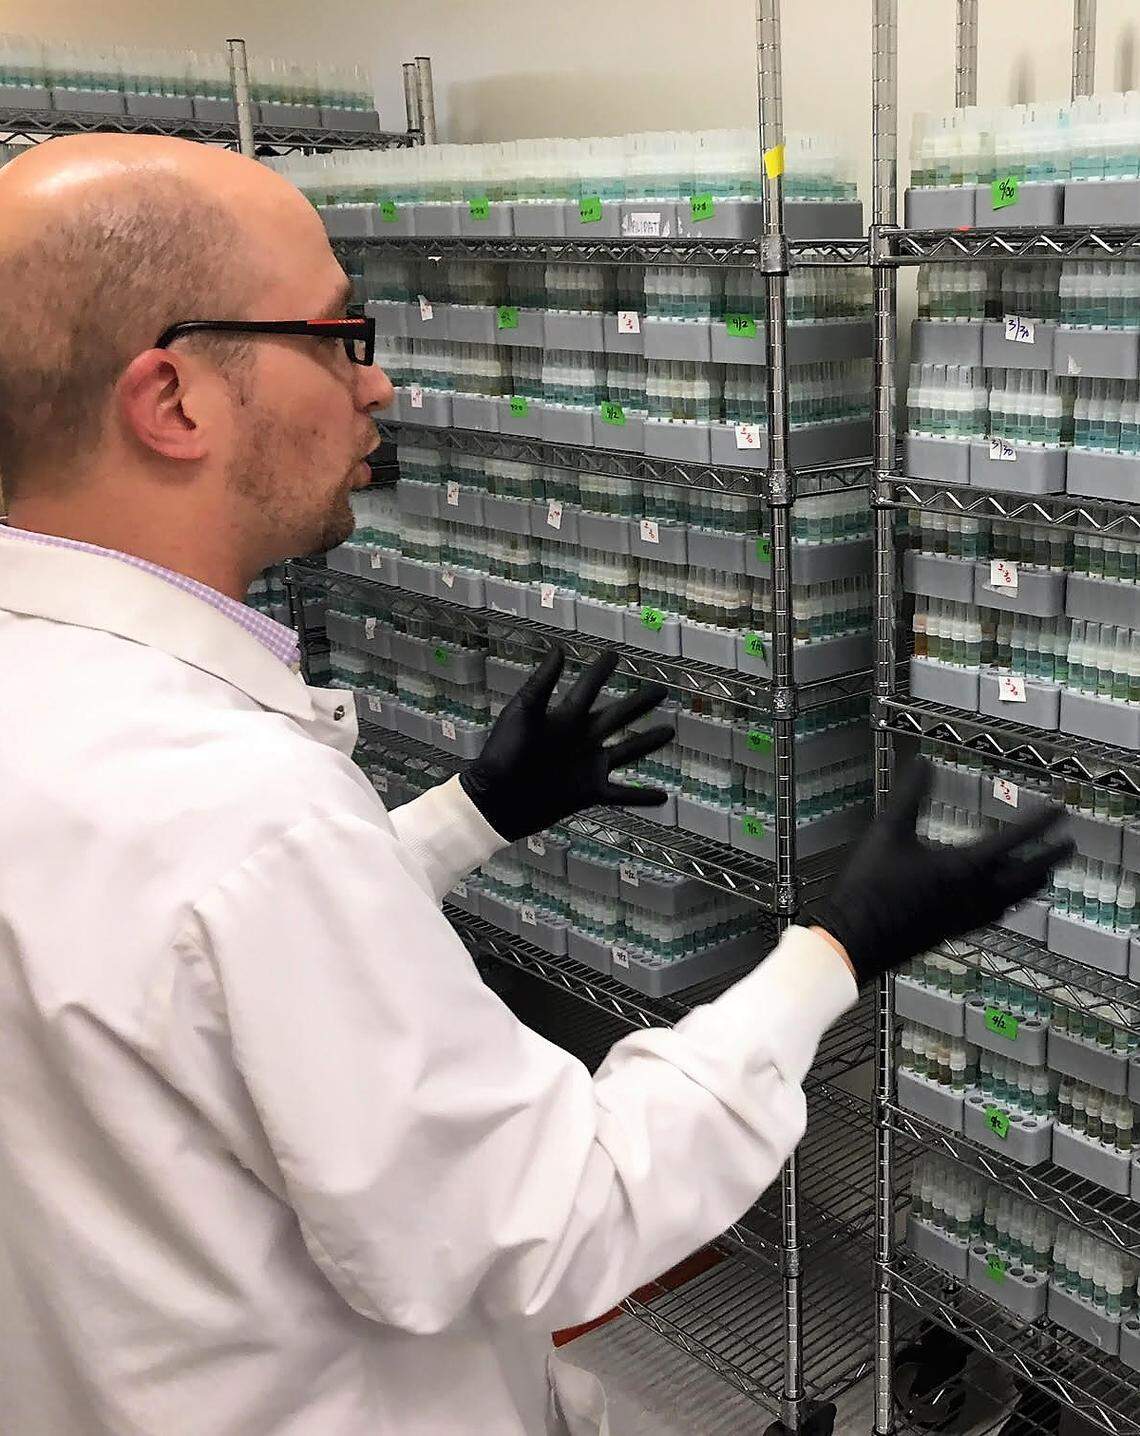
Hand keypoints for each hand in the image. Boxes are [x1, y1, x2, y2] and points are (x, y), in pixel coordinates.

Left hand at [459, 645, 673, 842]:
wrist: (497, 798)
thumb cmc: (505, 752)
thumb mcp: (523, 713)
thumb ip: (542, 683)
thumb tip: (559, 649)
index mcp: (566, 718)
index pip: (589, 689)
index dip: (601, 671)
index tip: (615, 654)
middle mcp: (582, 739)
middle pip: (618, 717)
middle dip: (639, 703)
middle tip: (661, 690)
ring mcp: (588, 766)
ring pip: (627, 751)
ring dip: (648, 743)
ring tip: (670, 731)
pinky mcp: (590, 792)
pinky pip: (622, 794)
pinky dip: (642, 797)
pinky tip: (664, 798)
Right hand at [804, 758, 1072, 987]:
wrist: (855, 937)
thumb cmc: (870, 885)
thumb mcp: (888, 830)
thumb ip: (911, 794)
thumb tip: (924, 762)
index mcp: (964, 866)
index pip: (1015, 840)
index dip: (1040, 823)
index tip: (1059, 811)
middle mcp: (976, 893)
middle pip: (1028, 875)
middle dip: (1051, 858)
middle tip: (1067, 844)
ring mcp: (969, 915)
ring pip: (1017, 899)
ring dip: (1035, 882)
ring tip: (1045, 872)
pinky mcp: (957, 929)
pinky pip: (998, 914)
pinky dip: (1012, 901)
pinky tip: (1004, 900)